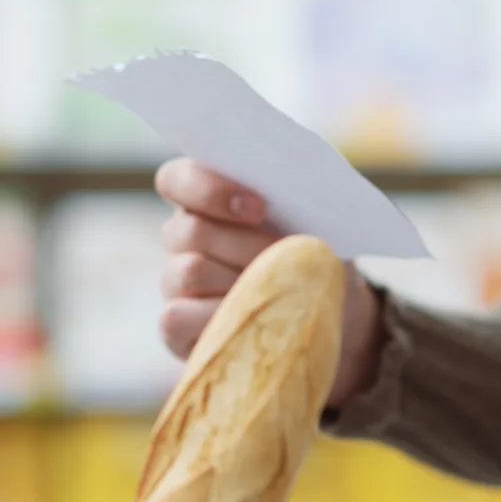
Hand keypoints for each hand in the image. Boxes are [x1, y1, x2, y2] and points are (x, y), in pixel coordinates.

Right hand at [155, 158, 384, 406]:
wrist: (326, 307)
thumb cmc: (312, 252)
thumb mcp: (310, 218)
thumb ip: (290, 193)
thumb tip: (286, 193)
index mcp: (205, 198)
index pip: (177, 179)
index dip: (208, 189)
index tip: (259, 208)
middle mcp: (182, 235)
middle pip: (189, 230)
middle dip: (245, 245)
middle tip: (286, 257)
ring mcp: (174, 279)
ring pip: (190, 271)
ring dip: (240, 282)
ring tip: (278, 290)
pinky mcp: (176, 322)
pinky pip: (177, 316)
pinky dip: (219, 317)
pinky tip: (252, 320)